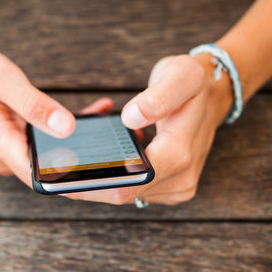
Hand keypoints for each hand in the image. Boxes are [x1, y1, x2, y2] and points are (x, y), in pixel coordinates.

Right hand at [0, 46, 110, 184]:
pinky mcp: (15, 149)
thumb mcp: (2, 79)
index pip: (40, 175)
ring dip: (81, 152)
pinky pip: (46, 151)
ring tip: (112, 134)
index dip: (73, 181)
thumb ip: (35, 104)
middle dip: (87, 169)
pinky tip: (91, 118)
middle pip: (50, 175)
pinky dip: (68, 139)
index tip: (104, 177)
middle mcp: (3, 158)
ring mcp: (9, 156)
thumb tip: (67, 127)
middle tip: (122, 160)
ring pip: (51, 163)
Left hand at [67, 54, 232, 204]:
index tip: (59, 176)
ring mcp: (176, 187)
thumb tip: (130, 118)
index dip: (90, 186)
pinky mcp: (170, 189)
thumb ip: (157, 97)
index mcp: (178, 155)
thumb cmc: (193, 84)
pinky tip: (108, 154)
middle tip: (58, 163)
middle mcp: (180, 180)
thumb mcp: (180, 76)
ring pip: (125, 194)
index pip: (126, 186)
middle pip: (121, 195)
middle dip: (89, 181)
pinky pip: (134, 189)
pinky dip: (117, 175)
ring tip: (87, 149)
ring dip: (102, 177)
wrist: (213, 96)